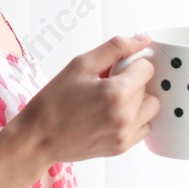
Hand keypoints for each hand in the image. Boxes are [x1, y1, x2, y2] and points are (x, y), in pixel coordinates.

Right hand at [9, 33, 159, 164]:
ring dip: (137, 100)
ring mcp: (125, 135)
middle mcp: (125, 116)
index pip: (147, 68)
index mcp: (116, 93)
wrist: (37, 139)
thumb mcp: (80, 65)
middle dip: (132, 81)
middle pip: (149, 87)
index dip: (130, 64)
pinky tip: (113, 115)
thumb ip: (115, 48)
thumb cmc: (53, 101)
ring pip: (151, 108)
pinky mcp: (122, 148)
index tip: (113, 69)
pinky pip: (144, 127)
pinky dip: (134, 119)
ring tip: (111, 100)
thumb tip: (143, 40)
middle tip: (106, 84)